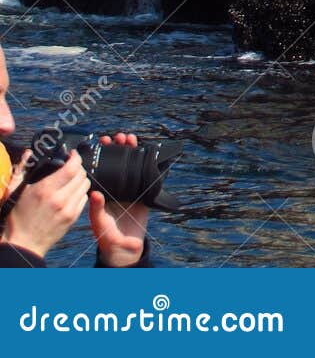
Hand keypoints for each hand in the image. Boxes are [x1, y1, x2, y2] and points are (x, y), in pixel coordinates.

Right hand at [3, 151, 88, 258]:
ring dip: (81, 180)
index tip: (72, 154)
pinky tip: (71, 194)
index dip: (75, 158)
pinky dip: (80, 193)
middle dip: (78, 168)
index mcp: (45, 189)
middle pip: (82, 175)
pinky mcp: (73, 217)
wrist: (23, 243)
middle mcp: (59, 198)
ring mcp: (68, 209)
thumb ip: (22, 169)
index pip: (72, 167)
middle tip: (71, 168)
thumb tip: (28, 153)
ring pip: (86, 185)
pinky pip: (84, 198)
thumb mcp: (15, 191)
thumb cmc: (17, 218)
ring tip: (71, 181)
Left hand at [88, 133, 147, 266]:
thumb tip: (94, 194)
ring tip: (130, 138)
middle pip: (115, 164)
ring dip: (129, 152)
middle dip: (116, 149)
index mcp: (101, 195)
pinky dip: (145, 162)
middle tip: (118, 137)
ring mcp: (127, 191)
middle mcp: (113, 190)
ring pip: (129, 166)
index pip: (100, 170)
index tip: (103, 143)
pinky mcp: (141, 194)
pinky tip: (146, 151)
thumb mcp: (101, 227)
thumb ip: (98, 212)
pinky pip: (144, 174)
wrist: (127, 250)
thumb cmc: (110, 241)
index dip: (102, 156)